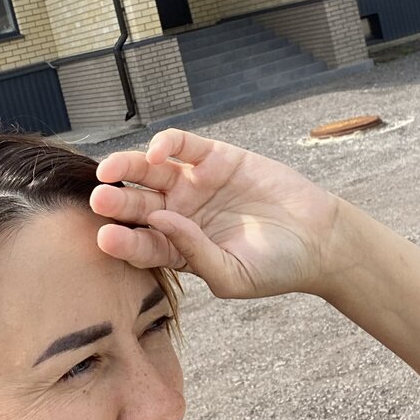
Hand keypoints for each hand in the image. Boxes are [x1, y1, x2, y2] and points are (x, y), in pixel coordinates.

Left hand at [90, 129, 338, 299]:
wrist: (319, 239)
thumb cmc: (276, 267)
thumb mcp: (232, 275)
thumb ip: (194, 254)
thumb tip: (160, 221)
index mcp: (177, 248)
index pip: (140, 243)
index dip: (122, 240)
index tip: (106, 238)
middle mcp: (179, 214)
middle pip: (137, 205)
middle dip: (116, 202)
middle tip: (99, 200)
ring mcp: (195, 183)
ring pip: (150, 171)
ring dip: (127, 168)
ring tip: (110, 170)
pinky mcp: (214, 157)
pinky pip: (182, 145)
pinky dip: (165, 144)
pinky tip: (157, 153)